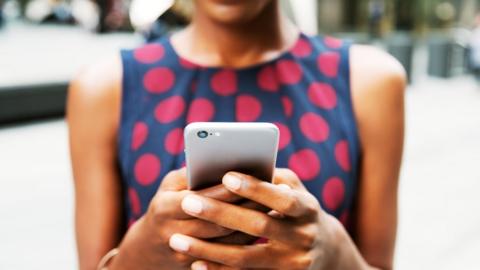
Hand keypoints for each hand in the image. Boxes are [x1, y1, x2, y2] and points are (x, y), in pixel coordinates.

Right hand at [109, 168, 265, 269]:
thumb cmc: (166, 204)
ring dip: (253, 224)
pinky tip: (266, 225)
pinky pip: (228, 255)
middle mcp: (173, 233)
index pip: (202, 198)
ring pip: (226, 240)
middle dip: (247, 206)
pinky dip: (248, 239)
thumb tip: (222, 161)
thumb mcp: (171, 186)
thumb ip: (193, 174)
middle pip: (218, 222)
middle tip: (274, 192)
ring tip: (276, 207)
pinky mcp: (197, 266)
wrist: (150, 248)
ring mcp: (185, 254)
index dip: (228, 189)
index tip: (253, 177)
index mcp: (165, 208)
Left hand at [169, 168, 343, 269]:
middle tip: (188, 203)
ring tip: (178, 240)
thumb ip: (272, 178)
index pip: (282, 197)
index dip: (255, 188)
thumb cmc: (298, 210)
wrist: (323, 251)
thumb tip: (238, 164)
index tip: (225, 176)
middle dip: (221, 214)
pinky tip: (196, 264)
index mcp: (309, 209)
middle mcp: (304, 238)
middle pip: (259, 226)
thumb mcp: (295, 190)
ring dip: (209, 250)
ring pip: (246, 257)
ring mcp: (293, 264)